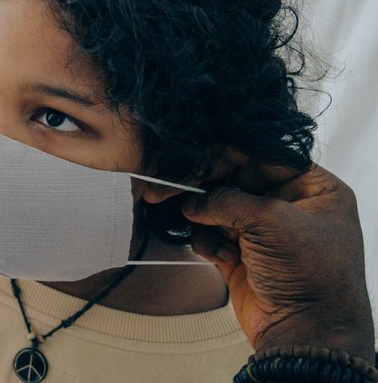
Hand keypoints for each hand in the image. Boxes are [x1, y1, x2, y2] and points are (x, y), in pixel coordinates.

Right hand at [182, 164, 374, 358]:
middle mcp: (290, 206)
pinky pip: (211, 236)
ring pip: (218, 207)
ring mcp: (264, 233)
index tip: (191, 155)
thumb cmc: (313, 276)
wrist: (306, 333)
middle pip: (236, 180)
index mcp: (314, 188)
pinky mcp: (242, 256)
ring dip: (204, 216)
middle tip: (172, 186)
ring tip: (193, 220)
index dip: (227, 154)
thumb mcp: (272, 221)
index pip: (262, 156)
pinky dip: (207, 241)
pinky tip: (219, 255)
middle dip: (205, 186)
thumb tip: (193, 199)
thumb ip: (228, 199)